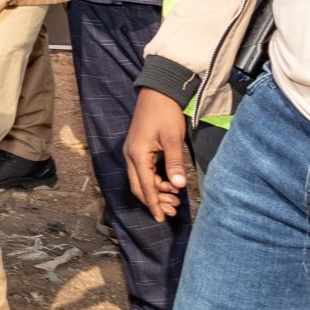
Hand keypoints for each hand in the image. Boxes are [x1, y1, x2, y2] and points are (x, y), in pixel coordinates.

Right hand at [122, 89, 191, 220]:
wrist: (158, 91)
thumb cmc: (165, 113)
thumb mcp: (173, 138)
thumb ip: (175, 163)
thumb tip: (179, 185)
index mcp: (137, 154)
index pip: (145, 186)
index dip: (154, 203)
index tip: (162, 218)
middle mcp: (131, 155)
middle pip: (139, 186)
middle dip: (155, 201)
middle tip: (172, 211)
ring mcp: (133, 151)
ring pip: (141, 180)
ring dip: (156, 191)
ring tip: (175, 199)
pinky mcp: (138, 148)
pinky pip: (144, 171)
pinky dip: (156, 180)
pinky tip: (170, 183)